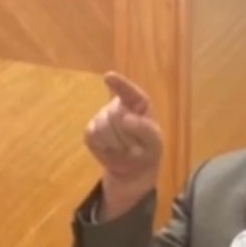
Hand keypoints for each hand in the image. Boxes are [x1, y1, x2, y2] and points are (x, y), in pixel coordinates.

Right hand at [85, 72, 162, 219]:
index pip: (127, 91)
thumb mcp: (155, 142)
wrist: (133, 169)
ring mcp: (101, 117)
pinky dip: (105, 148)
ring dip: (117, 144)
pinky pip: (94, 137)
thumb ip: (145, 129)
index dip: (119, 84)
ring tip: (126, 149)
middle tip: (136, 146)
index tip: (109, 77)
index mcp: (136, 103)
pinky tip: (113, 150)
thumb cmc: (148, 149)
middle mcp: (117, 106)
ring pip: (103, 127)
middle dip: (126, 135)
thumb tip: (125, 118)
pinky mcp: (91, 132)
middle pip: (114, 115)